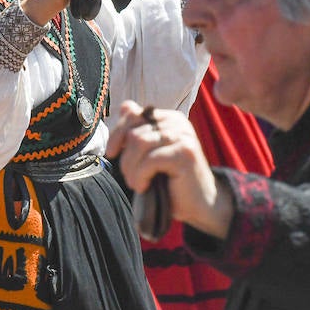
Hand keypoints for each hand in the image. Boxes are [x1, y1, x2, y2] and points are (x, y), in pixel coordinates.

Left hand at [104, 100, 232, 238]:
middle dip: (125, 158)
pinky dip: (140, 176)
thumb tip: (124, 106)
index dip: (117, 133)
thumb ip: (138, 130)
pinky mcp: (185, 153)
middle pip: (134, 131)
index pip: (133, 114)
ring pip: (140, 142)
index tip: (111, 153)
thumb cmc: (171, 180)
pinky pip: (150, 160)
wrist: (199, 203)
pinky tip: (143, 186)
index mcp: (169, 119)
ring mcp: (183, 136)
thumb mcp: (150, 153)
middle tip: (129, 176)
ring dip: (131, 167)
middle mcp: (178, 123)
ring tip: (136, 182)